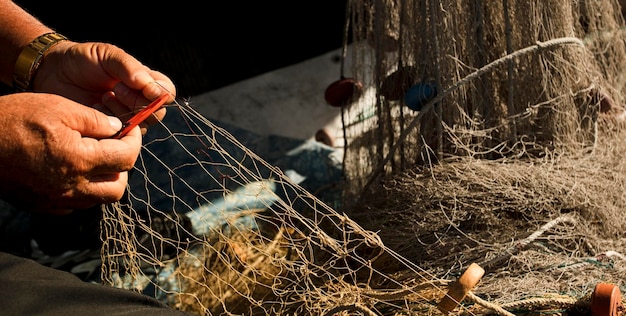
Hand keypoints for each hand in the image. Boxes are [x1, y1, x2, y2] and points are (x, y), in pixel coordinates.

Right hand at [0, 92, 141, 211]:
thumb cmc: (13, 119)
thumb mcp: (58, 107)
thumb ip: (95, 120)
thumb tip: (119, 129)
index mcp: (79, 160)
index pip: (126, 158)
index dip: (134, 142)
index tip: (131, 131)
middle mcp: (71, 187)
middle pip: (117, 187)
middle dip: (123, 166)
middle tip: (115, 147)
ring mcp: (56, 200)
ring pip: (98, 199)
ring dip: (105, 179)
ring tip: (95, 157)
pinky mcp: (43, 205)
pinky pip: (75, 205)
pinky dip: (83, 190)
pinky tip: (74, 171)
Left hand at [32, 41, 175, 130]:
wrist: (53, 73)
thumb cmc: (83, 60)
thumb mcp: (107, 55)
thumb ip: (130, 67)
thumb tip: (151, 86)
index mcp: (145, 82)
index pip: (167, 92)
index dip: (160, 93)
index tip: (140, 85)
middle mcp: (139, 102)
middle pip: (158, 113)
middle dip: (138, 103)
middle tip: (116, 90)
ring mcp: (125, 118)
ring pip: (141, 127)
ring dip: (123, 114)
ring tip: (102, 99)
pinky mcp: (109, 132)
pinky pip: (120, 137)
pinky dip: (109, 125)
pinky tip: (94, 111)